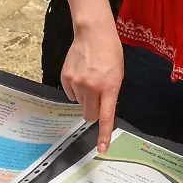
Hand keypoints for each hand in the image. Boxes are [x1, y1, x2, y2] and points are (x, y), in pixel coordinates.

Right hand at [61, 20, 122, 151]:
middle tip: (97, 96)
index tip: (102, 149)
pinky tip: (80, 75)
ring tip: (89, 78)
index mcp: (108, 88)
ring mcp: (76, 83)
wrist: (93, 33)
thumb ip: (110, 94)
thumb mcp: (117, 75)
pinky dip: (75, 89)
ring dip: (84, 96)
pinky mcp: (65, 78)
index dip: (104, 135)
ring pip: (79, 103)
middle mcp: (91, 88)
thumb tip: (101, 110)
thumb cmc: (110, 53)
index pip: (106, 117)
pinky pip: (70, 94)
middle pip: (89, 115)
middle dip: (93, 110)